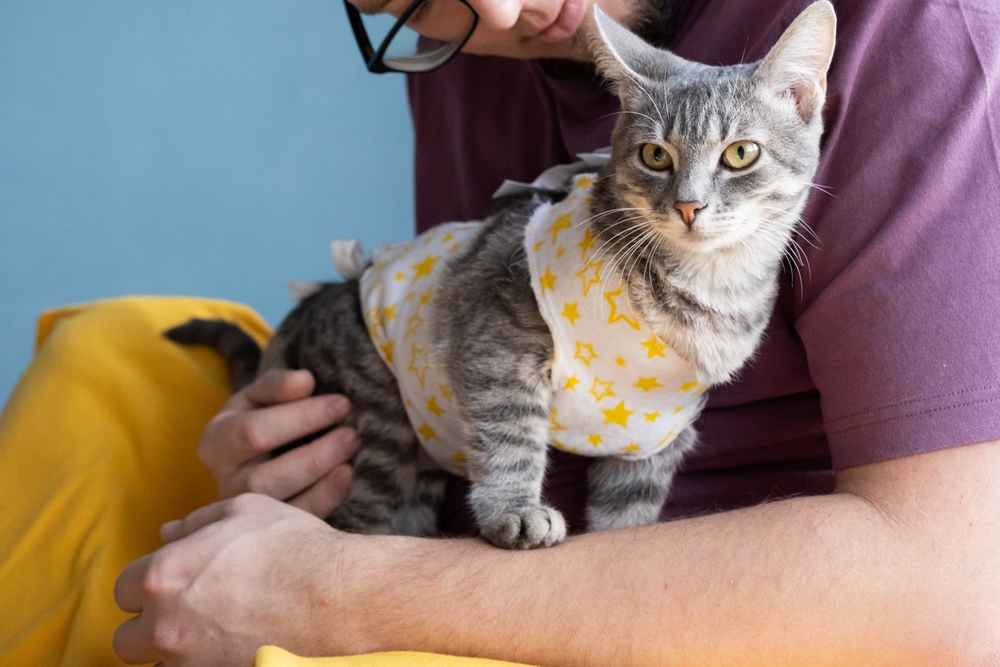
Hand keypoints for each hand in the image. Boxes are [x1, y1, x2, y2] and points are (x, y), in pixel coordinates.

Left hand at [112, 494, 367, 665]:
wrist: (338, 598)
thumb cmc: (292, 547)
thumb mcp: (245, 510)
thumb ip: (197, 520)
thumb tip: (168, 532)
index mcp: (162, 576)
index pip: (123, 588)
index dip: (148, 582)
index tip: (174, 581)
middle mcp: (165, 626)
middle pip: (127, 639)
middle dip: (149, 625)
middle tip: (185, 612)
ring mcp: (189, 662)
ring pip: (158, 663)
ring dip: (175, 649)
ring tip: (211, 632)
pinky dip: (203, 663)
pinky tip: (230, 645)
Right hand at [199, 368, 358, 517]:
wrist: (264, 454)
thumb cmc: (264, 418)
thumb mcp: (261, 396)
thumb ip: (278, 385)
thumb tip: (304, 380)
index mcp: (217, 443)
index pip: (254, 432)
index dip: (301, 418)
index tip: (342, 403)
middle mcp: (225, 483)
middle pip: (263, 478)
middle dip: (314, 455)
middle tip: (351, 435)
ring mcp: (248, 512)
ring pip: (279, 506)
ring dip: (321, 481)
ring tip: (351, 457)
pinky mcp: (271, 528)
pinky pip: (297, 521)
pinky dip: (325, 501)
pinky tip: (347, 478)